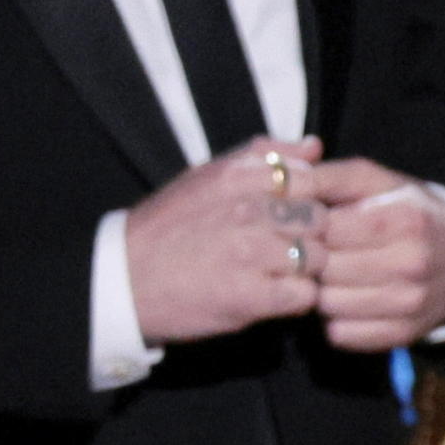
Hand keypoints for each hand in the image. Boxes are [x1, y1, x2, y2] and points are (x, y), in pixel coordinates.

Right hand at [122, 138, 324, 344]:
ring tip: (277, 272)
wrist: (123, 280)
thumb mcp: (206, 176)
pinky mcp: (252, 297)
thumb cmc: (168, 228)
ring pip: (319, 257)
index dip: (311, 199)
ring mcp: (251, 254)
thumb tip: (314, 145)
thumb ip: (263, 156)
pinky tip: (272, 294)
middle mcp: (248, 210)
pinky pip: (305, 294)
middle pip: (321, 219)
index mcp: (238, 176)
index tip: (295, 213)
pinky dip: (295, 299)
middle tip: (287, 246)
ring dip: (306, 269)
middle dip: (312, 235)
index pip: (311, 178)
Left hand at [302, 166, 444, 353]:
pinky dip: (335, 320)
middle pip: (324, 268)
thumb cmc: (410, 212)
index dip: (306, 227)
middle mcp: (410, 264)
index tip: (307, 225)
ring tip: (332, 276)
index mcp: (402, 221)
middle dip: (312, 260)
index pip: (325, 228)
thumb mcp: (378, 181)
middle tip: (317, 252)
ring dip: (321, 291)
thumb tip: (281, 184)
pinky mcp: (402, 335)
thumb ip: (330, 177)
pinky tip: (346, 300)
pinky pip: (341, 334)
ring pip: (327, 304)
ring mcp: (408, 304)